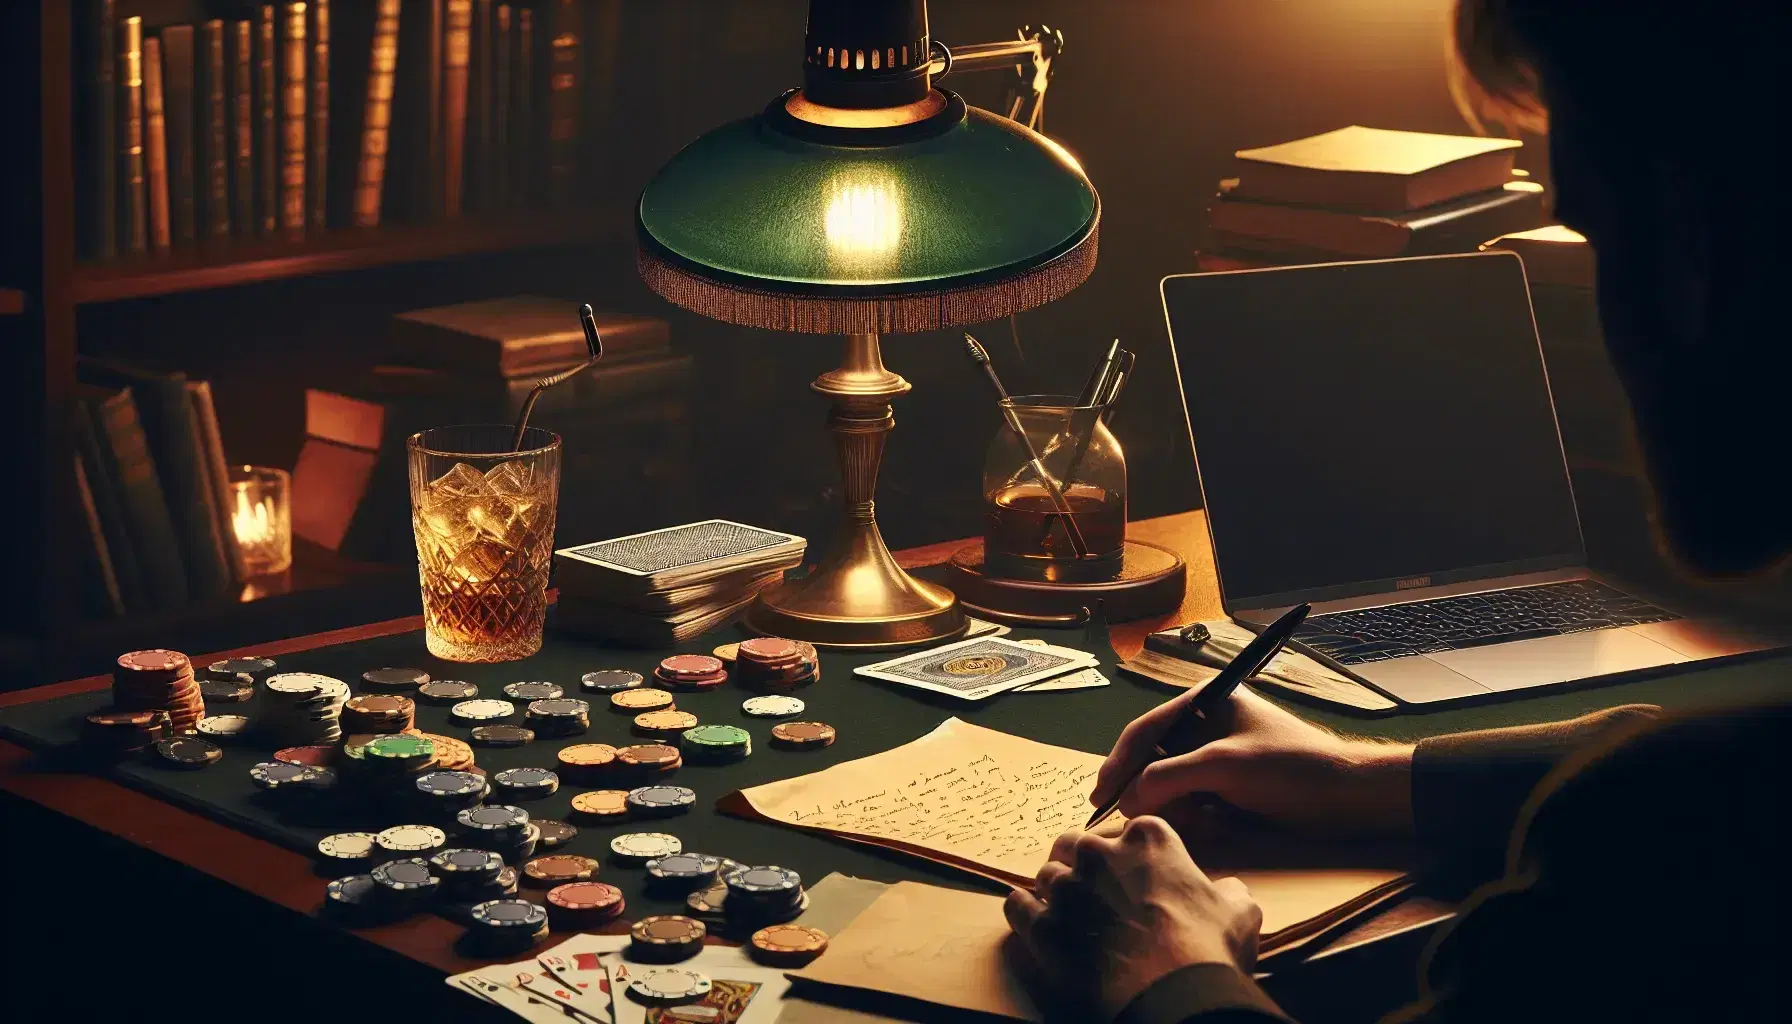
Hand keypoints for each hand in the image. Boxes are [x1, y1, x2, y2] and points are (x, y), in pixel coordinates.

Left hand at [1005, 817, 1261, 1020]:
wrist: (1172, 996)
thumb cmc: (1207, 950)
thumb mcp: (1238, 913)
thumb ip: (1228, 891)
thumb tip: (1228, 890)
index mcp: (1148, 840)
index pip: (1130, 829)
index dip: (1131, 852)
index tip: (1134, 872)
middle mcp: (1100, 854)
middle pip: (1076, 844)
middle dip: (1082, 862)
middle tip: (1093, 887)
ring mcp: (1067, 889)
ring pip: (1045, 874)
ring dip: (1054, 890)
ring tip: (1067, 911)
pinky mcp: (1042, 925)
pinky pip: (1017, 906)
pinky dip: (1024, 912)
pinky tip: (1036, 923)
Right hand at [1090, 686, 1414, 837]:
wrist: (1349, 797)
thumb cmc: (1290, 767)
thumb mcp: (1223, 766)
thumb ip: (1167, 778)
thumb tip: (1126, 800)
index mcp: (1204, 702)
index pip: (1145, 730)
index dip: (1118, 764)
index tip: (1100, 797)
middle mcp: (1205, 725)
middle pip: (1154, 760)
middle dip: (1153, 791)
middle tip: (1144, 821)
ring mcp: (1218, 756)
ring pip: (1172, 786)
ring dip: (1179, 808)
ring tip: (1204, 820)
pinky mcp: (1230, 785)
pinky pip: (1194, 801)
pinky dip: (1198, 817)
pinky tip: (1218, 824)